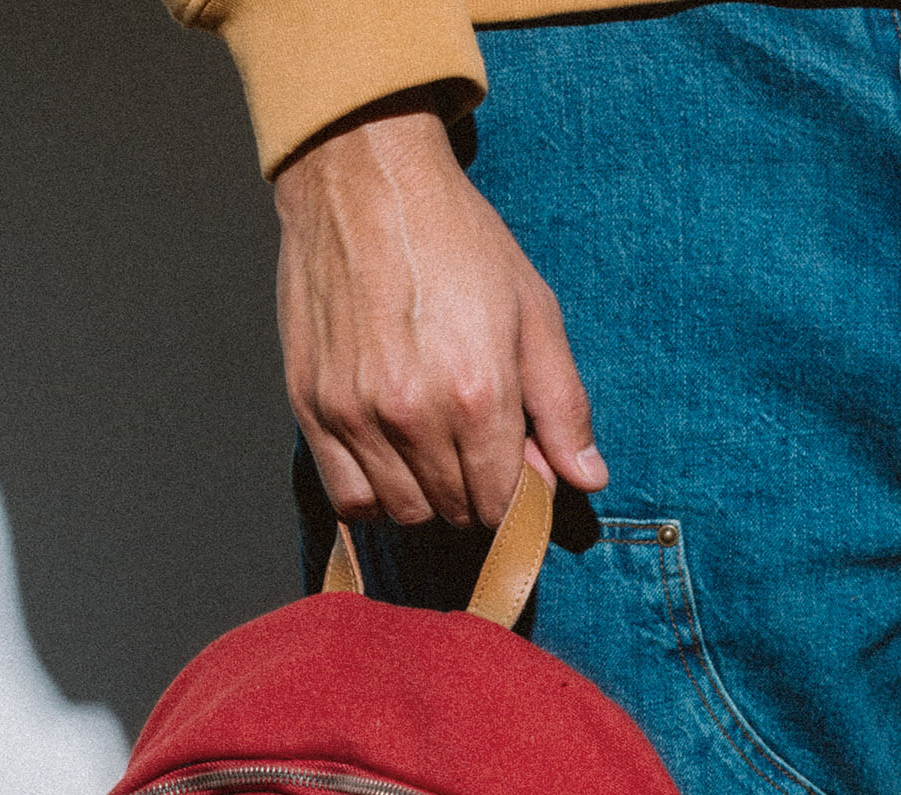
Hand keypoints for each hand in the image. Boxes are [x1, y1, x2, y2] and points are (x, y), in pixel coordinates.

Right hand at [275, 97, 606, 529]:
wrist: (363, 176)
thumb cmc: (457, 238)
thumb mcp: (533, 311)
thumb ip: (563, 404)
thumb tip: (588, 479)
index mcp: (478, 395)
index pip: (504, 504)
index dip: (518, 494)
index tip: (516, 463)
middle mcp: (415, 416)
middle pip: (456, 512)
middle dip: (476, 492)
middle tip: (475, 445)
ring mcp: (357, 415)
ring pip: (404, 512)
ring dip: (427, 496)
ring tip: (433, 447)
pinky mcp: (313, 407)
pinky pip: (348, 498)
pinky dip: (373, 495)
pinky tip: (389, 459)